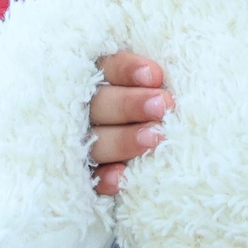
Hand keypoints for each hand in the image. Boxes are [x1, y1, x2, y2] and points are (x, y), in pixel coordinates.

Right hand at [86, 53, 172, 195]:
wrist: (156, 157)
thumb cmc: (162, 107)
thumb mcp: (155, 87)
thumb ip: (155, 81)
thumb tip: (164, 77)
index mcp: (102, 80)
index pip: (108, 68)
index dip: (127, 70)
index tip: (155, 76)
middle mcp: (88, 111)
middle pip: (101, 104)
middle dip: (130, 104)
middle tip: (161, 107)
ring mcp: (84, 145)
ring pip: (96, 142)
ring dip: (123, 140)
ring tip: (154, 138)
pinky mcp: (87, 177)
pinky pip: (91, 179)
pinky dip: (104, 178)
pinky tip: (121, 177)